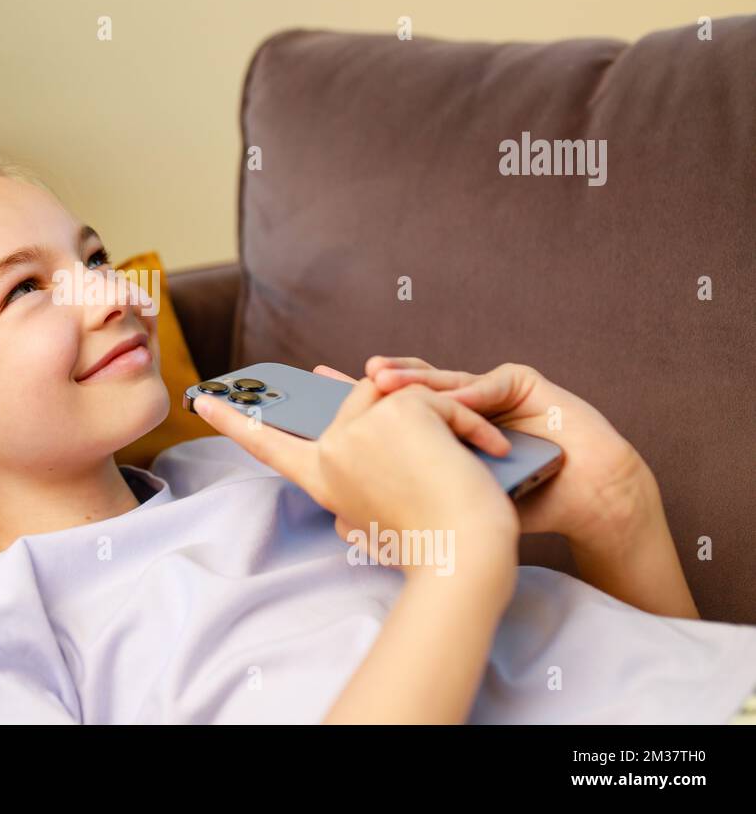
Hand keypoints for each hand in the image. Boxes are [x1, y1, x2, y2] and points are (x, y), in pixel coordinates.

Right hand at [193, 375, 519, 581]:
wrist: (468, 553)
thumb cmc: (436, 543)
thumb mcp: (377, 514)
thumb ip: (354, 476)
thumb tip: (348, 429)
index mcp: (323, 481)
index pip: (269, 445)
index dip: (234, 422)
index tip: (202, 401)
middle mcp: (331, 454)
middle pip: (356, 400)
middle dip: (401, 411)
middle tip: (446, 446)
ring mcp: (358, 430)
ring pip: (395, 390)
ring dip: (441, 415)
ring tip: (472, 456)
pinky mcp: (395, 412)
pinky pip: (434, 395)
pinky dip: (469, 419)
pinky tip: (488, 449)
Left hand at [363, 357, 658, 551]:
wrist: (583, 501)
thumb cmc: (518, 506)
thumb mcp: (448, 504)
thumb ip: (405, 502)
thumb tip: (340, 522)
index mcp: (437, 432)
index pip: (386, 410)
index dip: (352, 398)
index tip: (314, 385)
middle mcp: (457, 406)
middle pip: (408, 387)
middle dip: (377, 382)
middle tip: (346, 376)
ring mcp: (487, 389)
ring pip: (444, 380)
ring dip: (414, 381)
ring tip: (383, 380)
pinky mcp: (521, 382)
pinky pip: (490, 385)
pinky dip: (472, 397)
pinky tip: (451, 405)